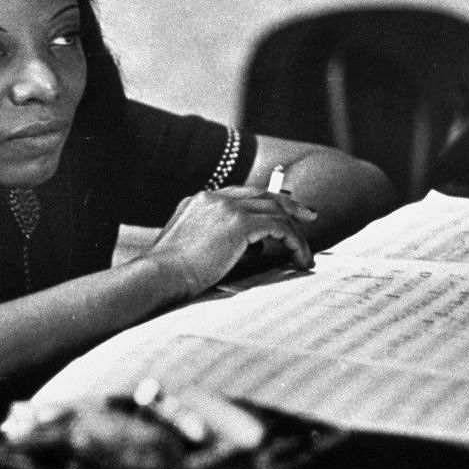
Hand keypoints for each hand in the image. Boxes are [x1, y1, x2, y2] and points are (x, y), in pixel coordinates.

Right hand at [145, 186, 315, 298]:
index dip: (265, 201)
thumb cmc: (169, 272)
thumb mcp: (189, 247)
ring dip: (294, 232)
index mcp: (200, 200)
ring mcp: (227, 207)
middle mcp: (215, 197)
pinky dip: (294, 242)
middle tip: (309, 215)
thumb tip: (248, 248)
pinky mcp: (239, 223)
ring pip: (275, 210)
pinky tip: (300, 259)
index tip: (283, 211)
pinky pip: (279, 227)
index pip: (241, 194)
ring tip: (304, 253)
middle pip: (263, 194)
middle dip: (289, 204)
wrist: (159, 274)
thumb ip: (215, 240)